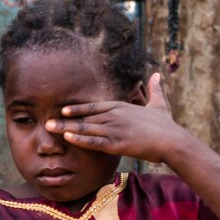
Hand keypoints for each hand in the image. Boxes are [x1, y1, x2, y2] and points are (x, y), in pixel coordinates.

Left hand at [45, 72, 190, 162]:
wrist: (173, 141)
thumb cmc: (166, 125)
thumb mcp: (159, 104)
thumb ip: (155, 89)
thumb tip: (157, 74)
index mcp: (121, 107)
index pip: (94, 106)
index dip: (77, 108)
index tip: (63, 109)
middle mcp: (114, 116)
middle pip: (84, 118)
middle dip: (65, 120)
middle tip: (46, 121)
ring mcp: (114, 129)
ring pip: (85, 128)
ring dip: (66, 129)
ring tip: (49, 128)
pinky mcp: (117, 144)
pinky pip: (94, 141)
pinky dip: (80, 139)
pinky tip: (67, 137)